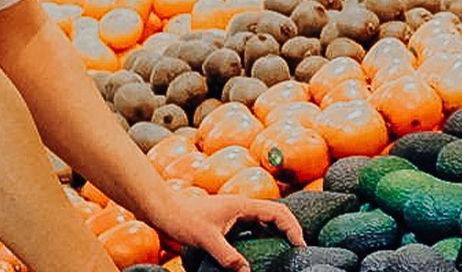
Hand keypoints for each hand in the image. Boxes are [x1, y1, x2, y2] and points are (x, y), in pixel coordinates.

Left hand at [152, 194, 305, 271]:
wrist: (161, 209)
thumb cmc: (182, 217)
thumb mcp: (206, 238)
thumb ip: (227, 256)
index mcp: (243, 206)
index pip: (278, 213)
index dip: (293, 228)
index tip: (299, 245)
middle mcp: (242, 208)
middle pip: (275, 217)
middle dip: (289, 232)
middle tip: (297, 251)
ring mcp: (234, 216)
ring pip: (263, 225)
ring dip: (274, 237)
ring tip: (281, 255)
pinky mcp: (226, 223)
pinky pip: (250, 231)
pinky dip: (258, 241)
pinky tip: (256, 255)